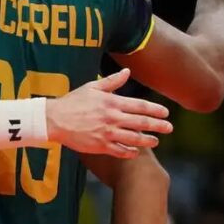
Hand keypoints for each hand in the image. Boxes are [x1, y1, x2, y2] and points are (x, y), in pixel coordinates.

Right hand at [46, 69, 172, 157]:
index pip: (139, 105)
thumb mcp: (91, 87)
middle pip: (141, 122)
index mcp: (111, 102)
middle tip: (169, 128)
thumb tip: (127, 71)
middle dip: (158, 125)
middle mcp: (112, 118)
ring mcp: (107, 132)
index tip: (165, 113)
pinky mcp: (100, 145)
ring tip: (156, 141)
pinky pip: (120, 151)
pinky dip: (130, 152)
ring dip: (148, 140)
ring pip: (134, 138)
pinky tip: (135, 152)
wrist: (54, 119)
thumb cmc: (72, 102)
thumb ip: (112, 81)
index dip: (155, 109)